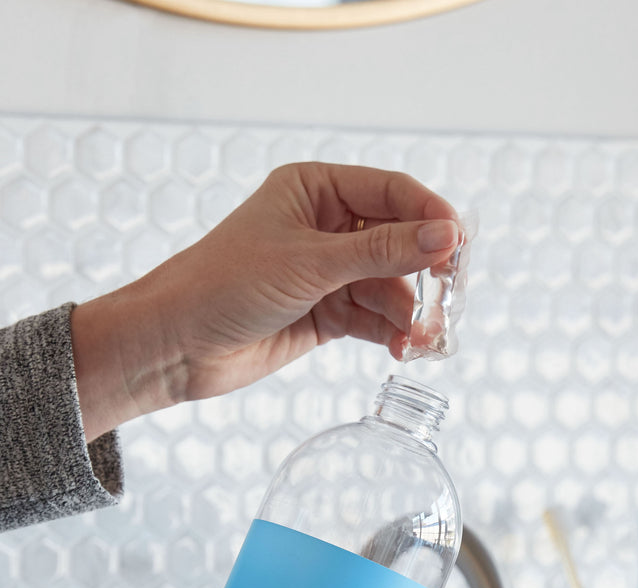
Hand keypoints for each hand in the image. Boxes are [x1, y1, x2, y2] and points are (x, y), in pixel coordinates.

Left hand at [70, 162, 461, 438]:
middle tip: (449, 300)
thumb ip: (382, 251)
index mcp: (316, 189)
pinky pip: (374, 318)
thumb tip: (446, 235)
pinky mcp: (325, 314)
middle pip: (399, 242)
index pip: (392, 193)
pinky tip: (404, 348)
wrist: (178, 344)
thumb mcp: (310, 263)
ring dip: (410, 312)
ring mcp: (326, 273)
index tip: (459, 247)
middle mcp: (326, 227)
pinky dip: (392, 333)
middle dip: (424, 273)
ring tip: (423, 338)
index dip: (430, 217)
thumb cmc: (225, 284)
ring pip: (389, 286)